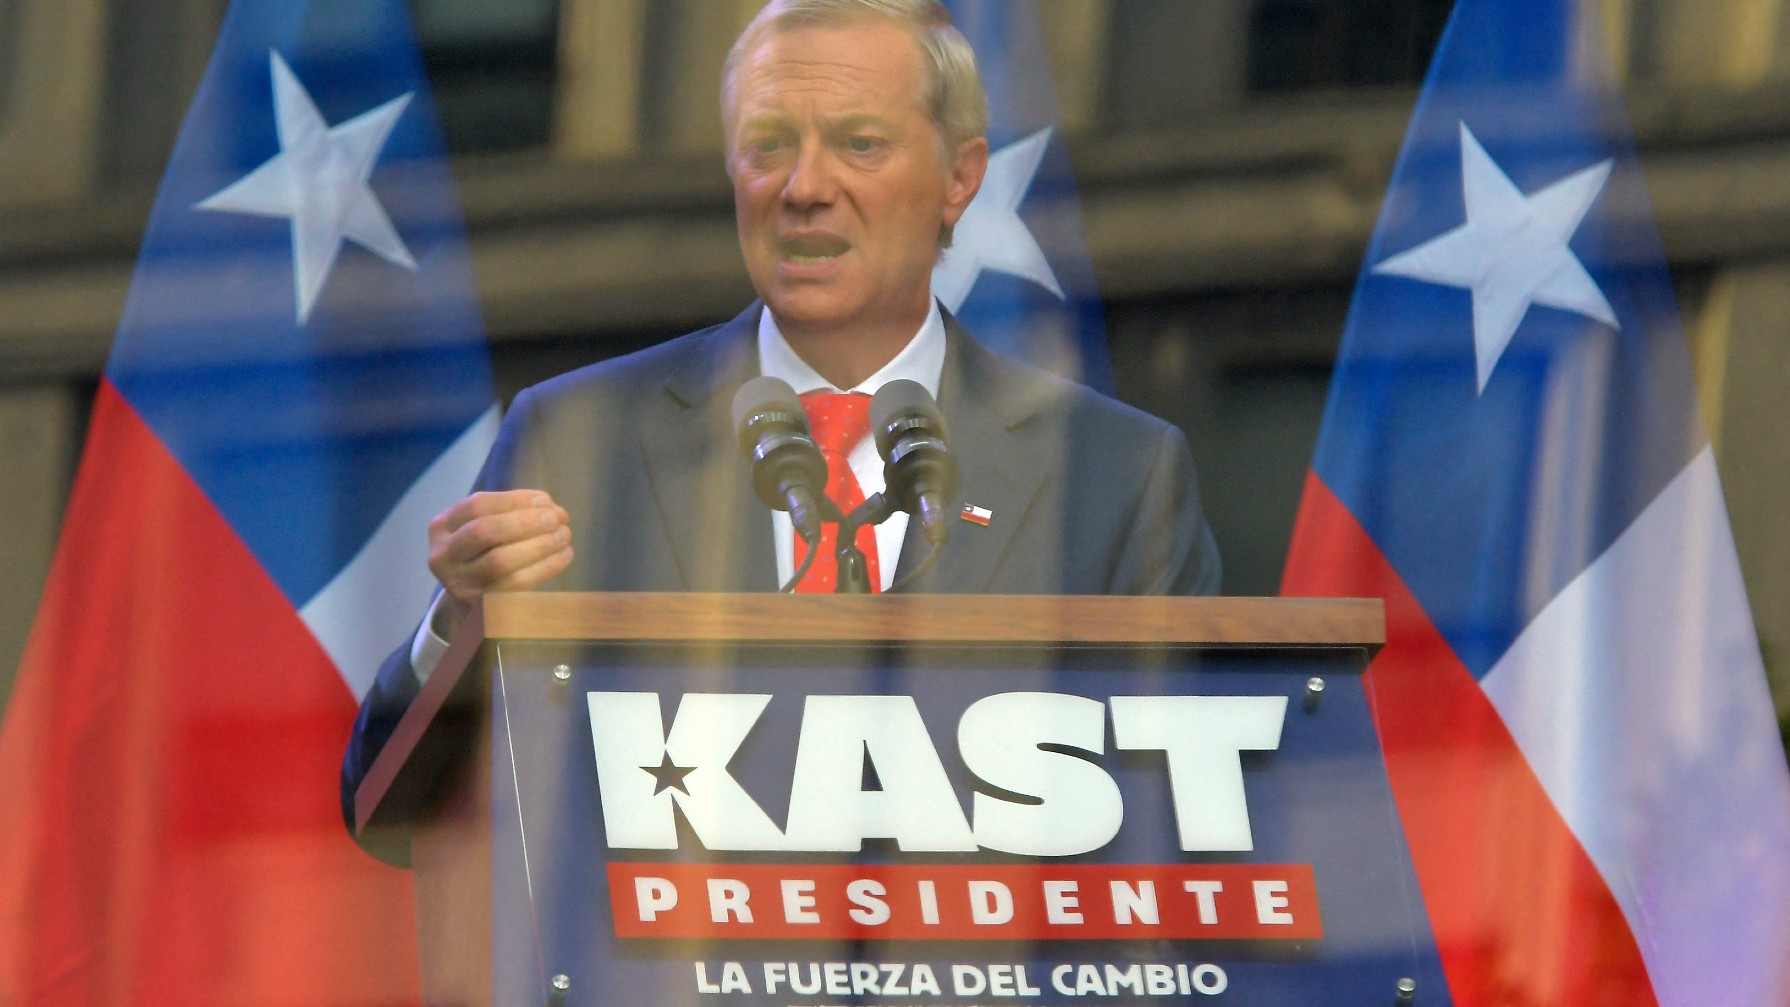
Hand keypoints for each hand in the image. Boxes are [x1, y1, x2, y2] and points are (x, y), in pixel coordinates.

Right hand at [427, 490, 573, 636]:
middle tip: (557, 518)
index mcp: (441, 529)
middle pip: (486, 531)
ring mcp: (459, 585)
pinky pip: (517, 584)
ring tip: (564, 535)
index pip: (477, 505)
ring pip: (500, 560)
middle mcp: (443, 557)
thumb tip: (548, 505)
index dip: (515, 500)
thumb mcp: (481, 530)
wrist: (472, 605)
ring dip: (539, 544)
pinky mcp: (480, 607)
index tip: (546, 499)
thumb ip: (507, 514)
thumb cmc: (484, 556)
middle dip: (526, 521)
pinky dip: (546, 566)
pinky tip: (565, 555)